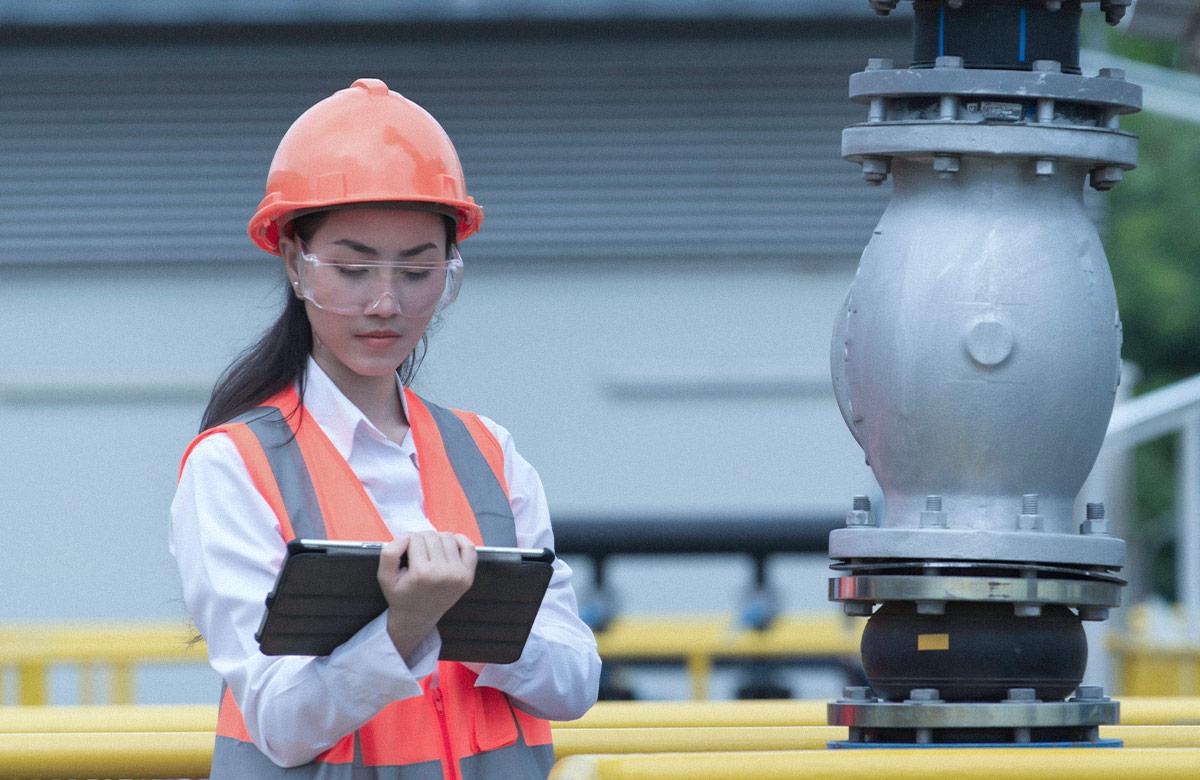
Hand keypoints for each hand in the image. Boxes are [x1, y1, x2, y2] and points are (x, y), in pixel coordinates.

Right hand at [377, 531, 477, 660]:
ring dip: (437, 540)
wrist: (417, 618)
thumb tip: (406, 536)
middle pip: (432, 536)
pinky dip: (460, 541)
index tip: (406, 552)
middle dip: (421, 540)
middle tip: (416, 553)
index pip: (415, 538)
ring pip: (448, 538)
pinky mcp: (468, 575)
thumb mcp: (384, 577)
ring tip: (430, 552)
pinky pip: (469, 547)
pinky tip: (448, 547)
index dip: (407, 541)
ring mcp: (458, 574)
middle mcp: (443, 573)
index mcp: (422, 573)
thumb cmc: (400, 596)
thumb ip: (390, 553)